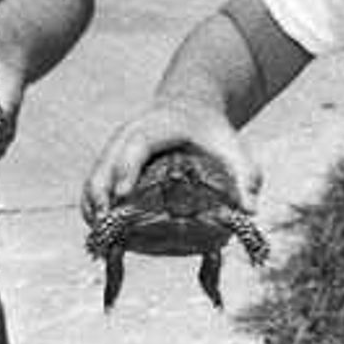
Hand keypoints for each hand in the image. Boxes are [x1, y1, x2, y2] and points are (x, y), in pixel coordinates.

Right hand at [83, 101, 256, 224]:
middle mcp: (129, 134)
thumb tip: (252, 211)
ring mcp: (116, 148)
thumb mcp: (232, 148)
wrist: (190, 108)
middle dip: (100, 192)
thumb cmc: (211, 132)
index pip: (136, 145)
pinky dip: (93, 205)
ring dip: (91, 204)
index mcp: (156, 126)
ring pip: (95, 174)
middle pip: (106, 161)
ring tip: (98, 236)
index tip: (122, 195)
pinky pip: (96, 183)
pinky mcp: (111, 162)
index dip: (126, 168)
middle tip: (102, 224)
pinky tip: (100, 231)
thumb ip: (245, 175)